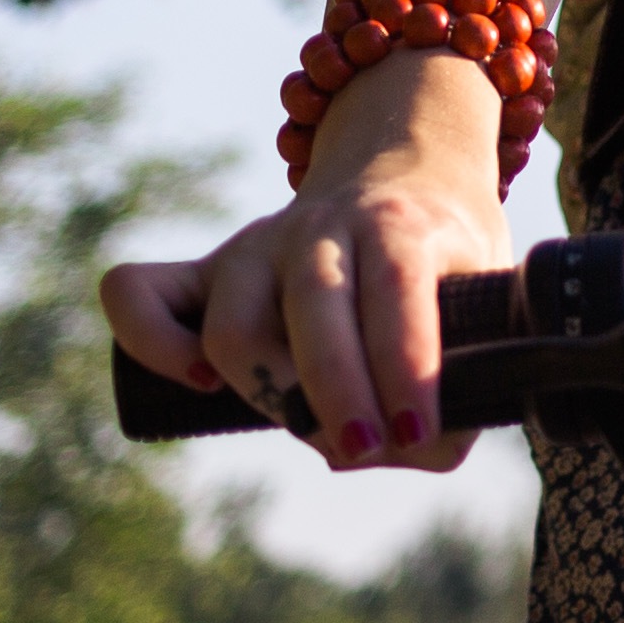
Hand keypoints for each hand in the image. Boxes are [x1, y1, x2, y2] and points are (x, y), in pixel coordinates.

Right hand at [98, 50, 521, 472]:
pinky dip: (151, 343)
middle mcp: (320, 227)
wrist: (405, 172)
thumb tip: (420, 447)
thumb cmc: (448, 258)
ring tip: (321, 435)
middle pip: (311, 311)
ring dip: (272, 398)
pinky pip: (136, 291)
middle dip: (338, 398)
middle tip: (369, 450)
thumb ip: (474, 366)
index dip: (406, 369)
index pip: (396, 287)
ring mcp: (255, 246)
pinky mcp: (204, 270)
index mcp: (399, 222)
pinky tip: (201, 384)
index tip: (418, 433)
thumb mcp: (487, 290)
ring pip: (232, 326)